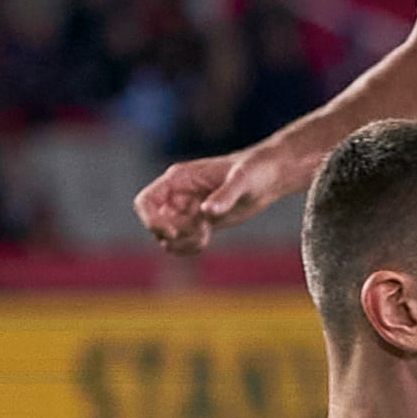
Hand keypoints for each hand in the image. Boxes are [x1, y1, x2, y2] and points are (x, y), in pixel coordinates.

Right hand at [135, 151, 276, 254]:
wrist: (270, 177)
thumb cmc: (256, 170)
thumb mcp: (243, 180)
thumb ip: (225, 195)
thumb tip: (207, 211)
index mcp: (179, 179)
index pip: (146, 202)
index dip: (152, 221)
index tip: (174, 233)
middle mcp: (178, 194)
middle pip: (155, 223)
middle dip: (174, 234)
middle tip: (202, 231)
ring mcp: (187, 209)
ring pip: (166, 236)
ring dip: (181, 243)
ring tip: (205, 236)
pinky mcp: (199, 222)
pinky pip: (181, 241)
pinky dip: (188, 247)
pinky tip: (206, 240)